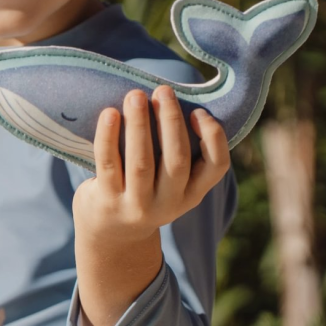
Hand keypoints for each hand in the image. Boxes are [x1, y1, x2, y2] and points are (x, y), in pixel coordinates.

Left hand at [72, 84, 230, 244]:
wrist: (111, 235)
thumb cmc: (145, 191)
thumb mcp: (171, 183)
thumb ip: (179, 153)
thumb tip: (173, 100)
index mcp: (192, 193)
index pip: (216, 166)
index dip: (213, 137)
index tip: (197, 111)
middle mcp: (168, 203)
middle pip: (177, 160)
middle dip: (171, 121)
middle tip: (163, 90)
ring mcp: (137, 205)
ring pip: (142, 162)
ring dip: (140, 124)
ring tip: (136, 96)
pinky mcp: (108, 202)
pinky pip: (108, 164)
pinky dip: (108, 136)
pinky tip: (109, 113)